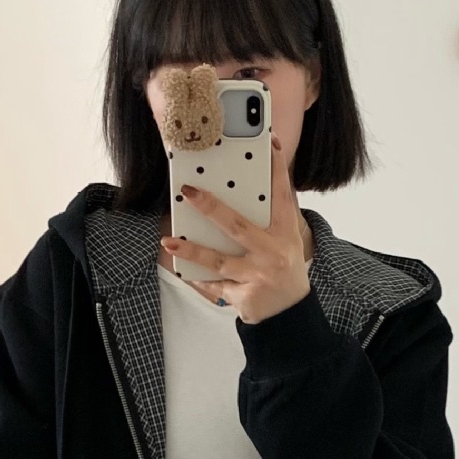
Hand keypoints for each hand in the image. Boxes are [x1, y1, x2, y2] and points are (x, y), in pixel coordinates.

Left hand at [161, 135, 309, 323]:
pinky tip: (181, 269)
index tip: (272, 144)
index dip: (278, 169)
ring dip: (193, 251)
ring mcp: (258, 276)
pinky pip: (215, 285)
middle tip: (190, 191)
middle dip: (212, 208)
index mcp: (285, 234)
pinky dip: (198, 279)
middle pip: (238, 227)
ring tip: (169, 243)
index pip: (283, 196)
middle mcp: (273, 253)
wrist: (289, 314)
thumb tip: (245, 188)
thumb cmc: (283, 269)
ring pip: (220, 260)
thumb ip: (271, 217)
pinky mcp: (244, 296)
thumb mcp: (286, 241)